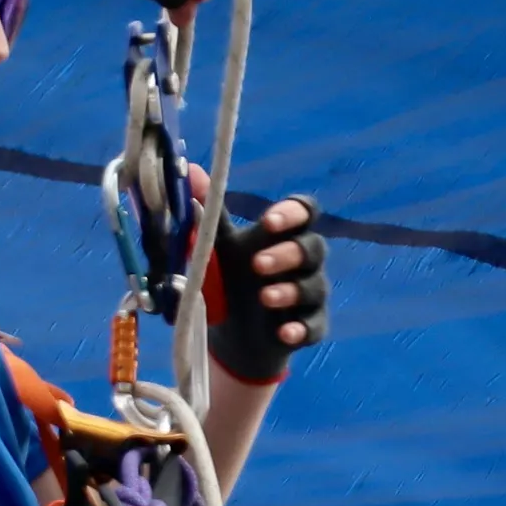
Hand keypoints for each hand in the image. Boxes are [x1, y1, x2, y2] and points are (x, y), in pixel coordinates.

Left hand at [203, 194, 328, 385]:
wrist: (233, 335)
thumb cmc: (230, 279)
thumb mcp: (217, 246)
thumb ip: (209, 212)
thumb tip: (190, 170)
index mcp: (282, 235)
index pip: (304, 211)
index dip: (293, 213)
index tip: (268, 222)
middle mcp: (303, 262)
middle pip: (314, 247)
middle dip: (289, 254)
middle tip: (257, 264)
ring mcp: (310, 296)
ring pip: (316, 286)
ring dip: (291, 291)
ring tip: (264, 298)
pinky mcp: (311, 327)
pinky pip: (315, 327)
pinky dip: (301, 329)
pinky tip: (284, 333)